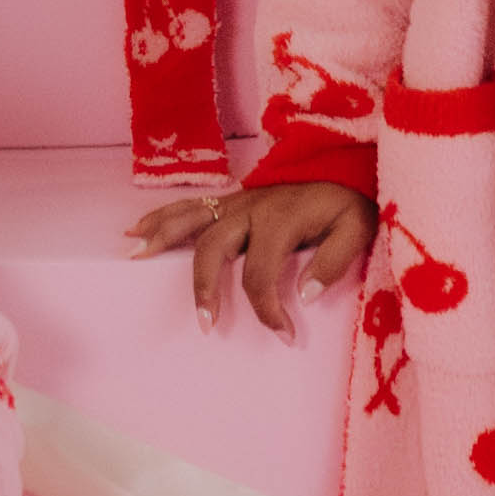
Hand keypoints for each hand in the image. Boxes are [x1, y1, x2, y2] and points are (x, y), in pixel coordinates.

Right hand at [130, 181, 378, 335]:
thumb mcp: (358, 228)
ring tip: (136, 258)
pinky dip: (162, 216)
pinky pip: (192, 206)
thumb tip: (306, 295)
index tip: (285, 335)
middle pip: (213, 248)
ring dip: (162, 239)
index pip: (262, 274)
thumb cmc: (349, 201)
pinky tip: (138, 229)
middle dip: (204, 287)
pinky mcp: (233, 200)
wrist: (344, 161)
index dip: (269, 310)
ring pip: (192, 220)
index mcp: (280, 220)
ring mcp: (238, 202)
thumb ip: (336, 261)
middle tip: (206, 325)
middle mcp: (251, 209)